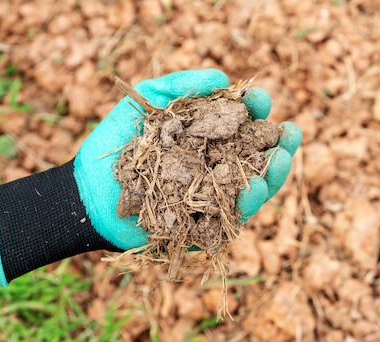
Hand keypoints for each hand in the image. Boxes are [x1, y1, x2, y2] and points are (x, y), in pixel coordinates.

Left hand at [73, 70, 300, 249]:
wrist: (89, 190)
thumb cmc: (117, 144)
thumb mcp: (147, 102)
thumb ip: (181, 85)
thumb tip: (222, 79)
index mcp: (208, 137)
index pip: (241, 121)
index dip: (254, 109)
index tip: (259, 99)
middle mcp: (217, 166)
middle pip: (257, 155)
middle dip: (277, 142)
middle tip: (290, 132)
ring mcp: (214, 196)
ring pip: (253, 186)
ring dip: (272, 174)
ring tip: (282, 158)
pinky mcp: (206, 225)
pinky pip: (231, 214)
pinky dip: (246, 202)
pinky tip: (255, 187)